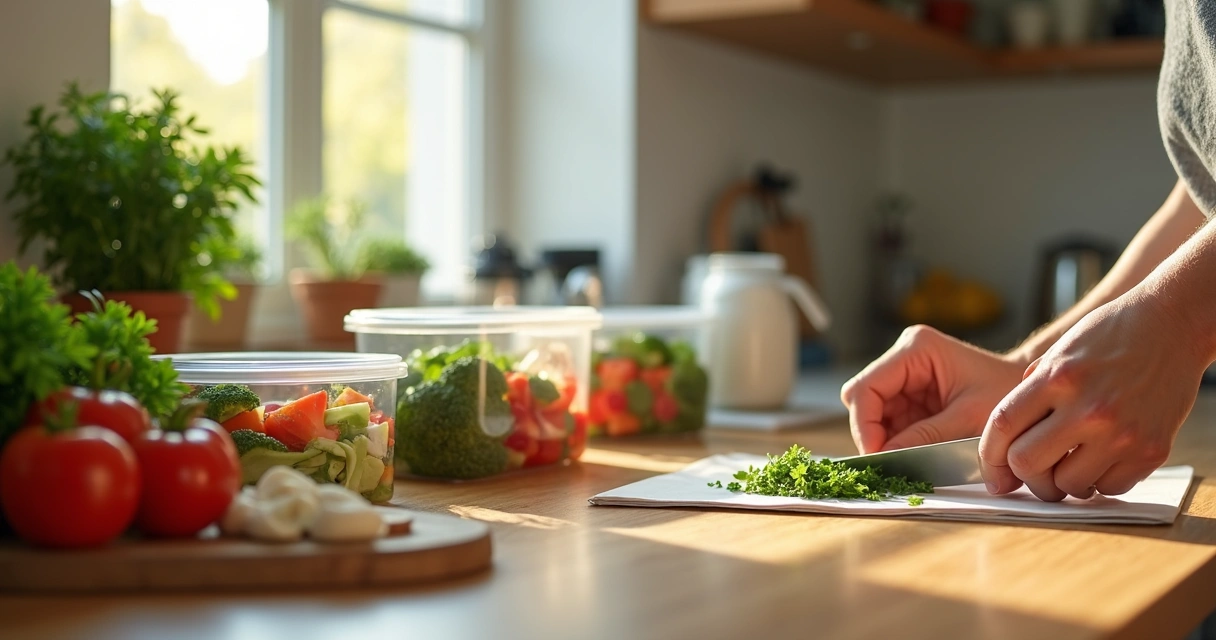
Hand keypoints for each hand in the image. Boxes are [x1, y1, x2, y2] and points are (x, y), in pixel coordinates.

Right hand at [841, 325, 1025, 452]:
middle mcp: (903, 357)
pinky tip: (910, 453)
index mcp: (916, 349)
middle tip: (887, 463)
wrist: (1030, 396)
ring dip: (883, 439)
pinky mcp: (909, 395)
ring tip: (904, 460)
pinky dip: (895, 440)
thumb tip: (886, 457)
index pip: (866, 387)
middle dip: (871, 433)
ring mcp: (904, 376)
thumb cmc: (1007, 396)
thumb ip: (925, 437)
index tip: (877, 456)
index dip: (864, 424)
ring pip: (871, 413)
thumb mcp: (969, 419)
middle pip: (863, 399)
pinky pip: (888, 421)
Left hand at [979, 293, 1205, 500]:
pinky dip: (1100, 480)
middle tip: (1032, 469)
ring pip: (1068, 484)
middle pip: (1027, 463)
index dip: (989, 453)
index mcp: (1057, 379)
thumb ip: (1030, 392)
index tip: (992, 465)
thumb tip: (1005, 439)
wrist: (1172, 325)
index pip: (1002, 426)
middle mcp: (1088, 409)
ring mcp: (1122, 433)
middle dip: (1023, 472)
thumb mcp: (1058, 352)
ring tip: (1072, 460)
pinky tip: (1101, 458)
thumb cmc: (1110, 335)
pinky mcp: (1152, 451)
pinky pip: (1110, 487)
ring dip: (1064, 479)